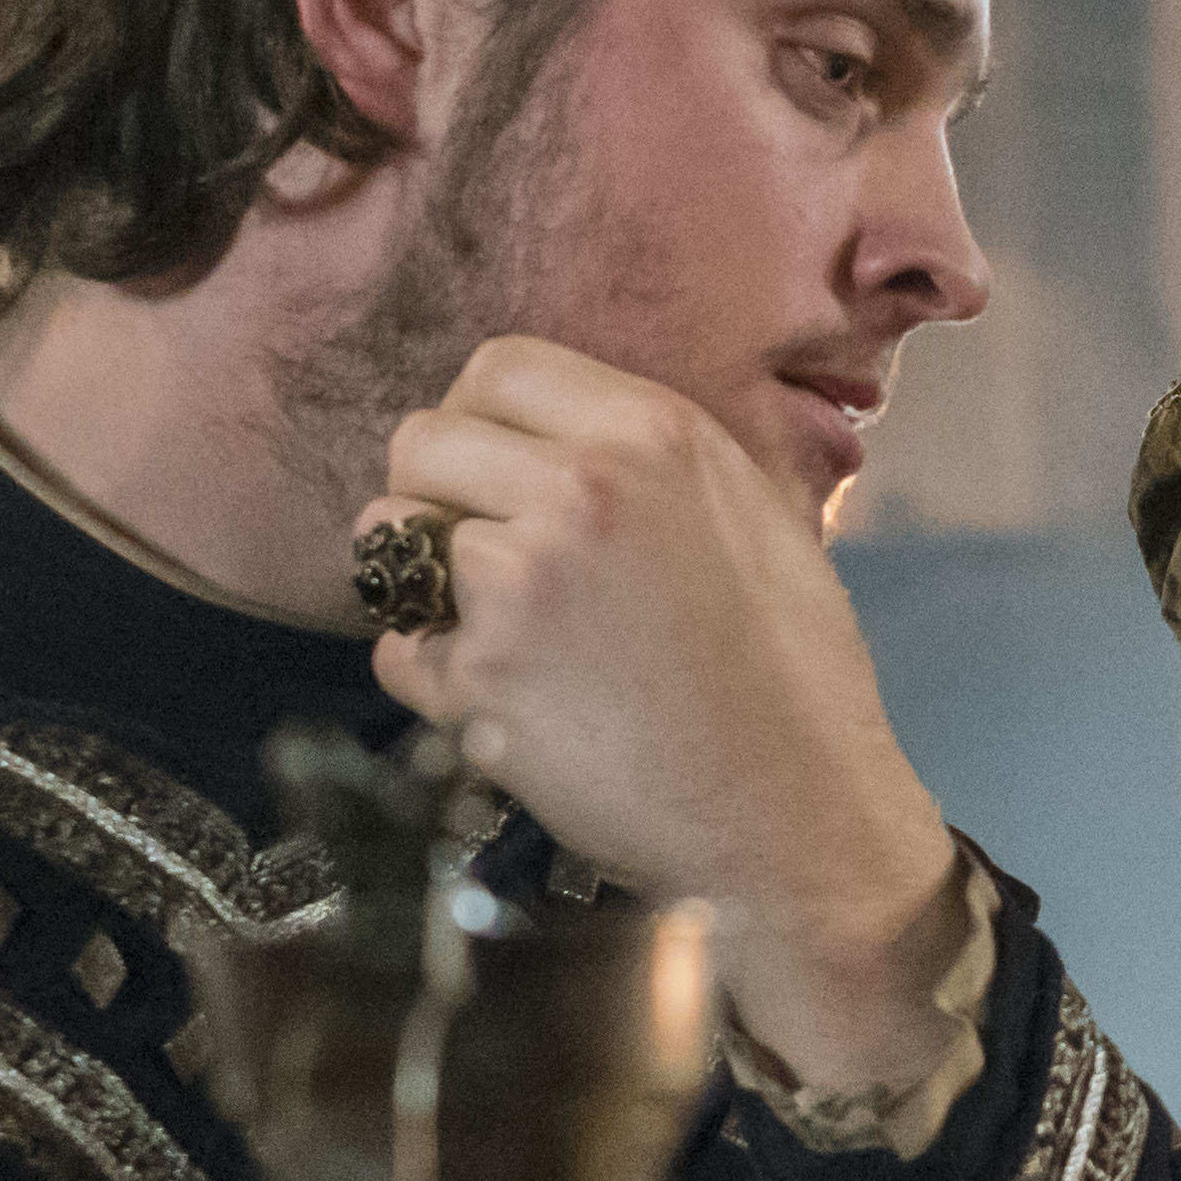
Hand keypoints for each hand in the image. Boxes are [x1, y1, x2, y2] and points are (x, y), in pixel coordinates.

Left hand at [362, 337, 962, 1086]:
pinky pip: (396, 647)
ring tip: (499, 629)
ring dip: (422, 580)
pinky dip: (433, 677)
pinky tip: (511, 703)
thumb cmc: (792, 676)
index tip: (496, 471)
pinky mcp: (480, 678)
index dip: (481, 419)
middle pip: (420, 441)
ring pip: (386, 537)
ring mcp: (518, 581)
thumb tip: (568, 432)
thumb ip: (655, 458)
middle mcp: (577, 488)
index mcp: (652, 433)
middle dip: (434, 494)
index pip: (497, 366)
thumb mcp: (756, 515)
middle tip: (481, 556)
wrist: (793, 813)